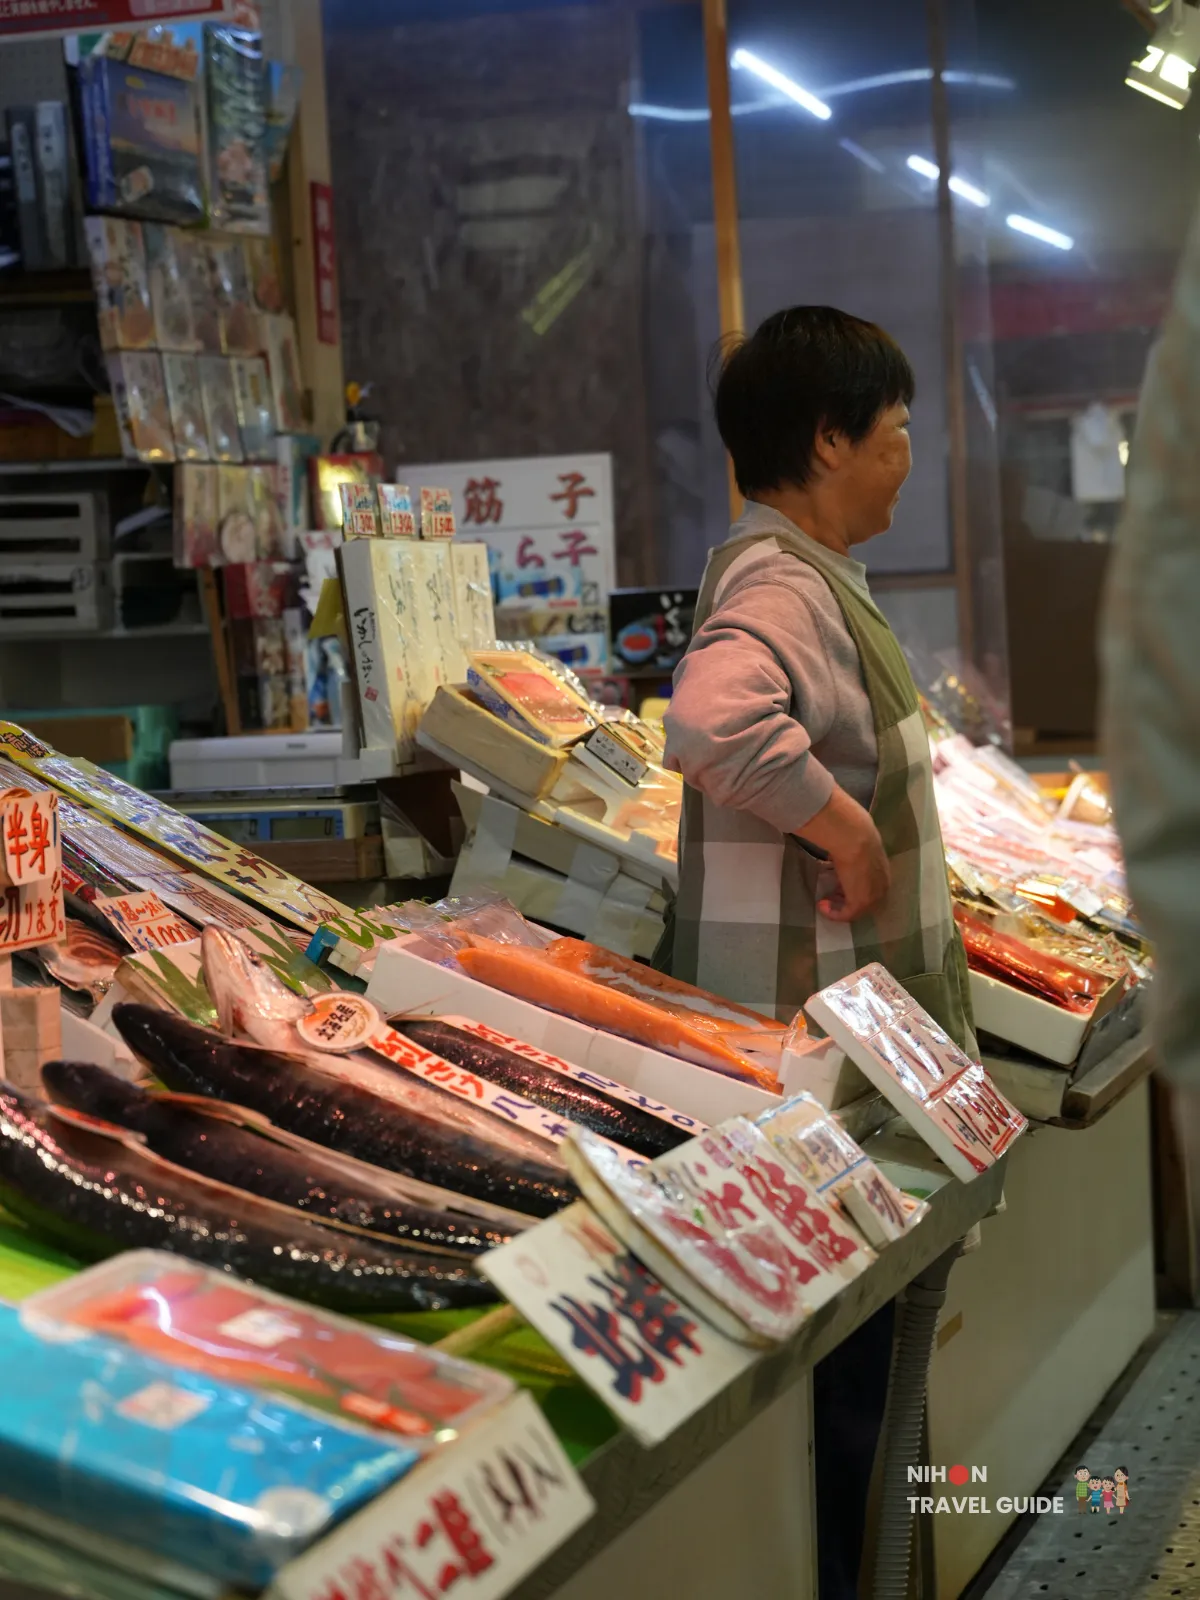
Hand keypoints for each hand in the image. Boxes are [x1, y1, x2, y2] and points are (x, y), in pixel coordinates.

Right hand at [798, 785, 890, 922]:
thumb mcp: (857, 839)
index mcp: (883, 868)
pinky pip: (846, 915)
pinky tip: (821, 905)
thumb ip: (853, 845)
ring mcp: (873, 895)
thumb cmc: (853, 831)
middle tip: (829, 894)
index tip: (838, 883)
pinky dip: (833, 913)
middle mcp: (882, 884)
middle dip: (847, 898)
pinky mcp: (860, 903)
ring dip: (839, 907)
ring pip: (857, 909)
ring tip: (824, 901)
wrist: (854, 836)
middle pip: (866, 900)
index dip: (854, 886)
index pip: (872, 884)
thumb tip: (840, 837)